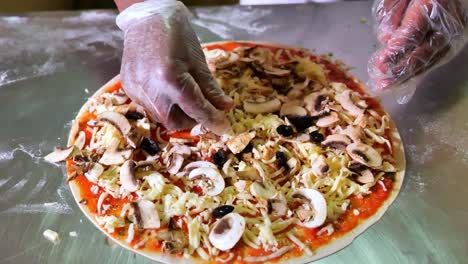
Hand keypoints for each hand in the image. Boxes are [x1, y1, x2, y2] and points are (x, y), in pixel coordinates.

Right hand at [116, 0, 232, 134]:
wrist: (148, 18)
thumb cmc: (177, 35)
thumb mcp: (199, 61)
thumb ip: (211, 88)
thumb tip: (224, 108)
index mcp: (170, 78)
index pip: (195, 110)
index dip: (212, 120)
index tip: (224, 127)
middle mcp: (149, 88)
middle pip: (174, 121)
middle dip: (191, 119)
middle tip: (202, 107)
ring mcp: (135, 89)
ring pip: (160, 117)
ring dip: (176, 113)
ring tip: (183, 95)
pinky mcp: (128, 88)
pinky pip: (148, 106)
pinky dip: (162, 104)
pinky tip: (166, 88)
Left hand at [369, 0, 466, 90]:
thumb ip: (391, 14)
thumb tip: (385, 39)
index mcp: (432, 5)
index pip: (413, 34)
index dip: (396, 52)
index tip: (381, 63)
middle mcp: (447, 23)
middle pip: (423, 53)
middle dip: (400, 70)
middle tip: (381, 82)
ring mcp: (453, 34)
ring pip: (430, 61)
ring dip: (407, 77)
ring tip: (386, 86)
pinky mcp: (454, 41)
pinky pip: (435, 60)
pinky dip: (418, 72)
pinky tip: (402, 81)